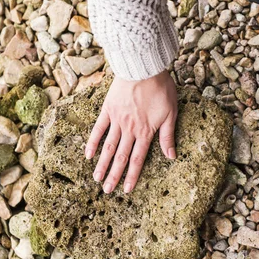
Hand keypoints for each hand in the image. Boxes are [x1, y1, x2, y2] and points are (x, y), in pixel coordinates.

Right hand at [85, 70, 177, 193]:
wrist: (143, 67)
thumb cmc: (161, 88)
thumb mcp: (171, 112)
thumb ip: (168, 136)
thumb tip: (171, 156)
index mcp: (146, 132)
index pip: (138, 159)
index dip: (132, 176)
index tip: (126, 190)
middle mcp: (130, 129)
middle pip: (121, 157)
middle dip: (114, 175)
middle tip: (106, 191)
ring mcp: (117, 120)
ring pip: (109, 146)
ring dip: (102, 164)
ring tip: (96, 178)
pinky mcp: (108, 109)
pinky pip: (98, 128)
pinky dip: (93, 142)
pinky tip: (87, 154)